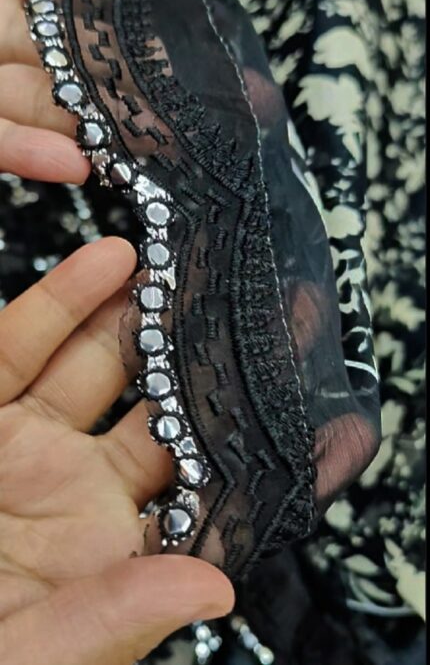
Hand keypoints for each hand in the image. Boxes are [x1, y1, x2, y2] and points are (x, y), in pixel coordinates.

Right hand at [0, 0, 232, 662]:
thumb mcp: (40, 649)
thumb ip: (118, 616)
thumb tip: (217, 589)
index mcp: (110, 551)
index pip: (195, 487)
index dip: (241, 447)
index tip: (290, 403)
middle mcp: (77, 489)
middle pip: (158, 407)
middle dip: (201, 360)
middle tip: (249, 314)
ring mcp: (28, 444)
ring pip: (95, 363)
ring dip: (140, 314)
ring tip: (187, 270)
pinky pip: (22, 345)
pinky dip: (65, 299)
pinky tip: (110, 261)